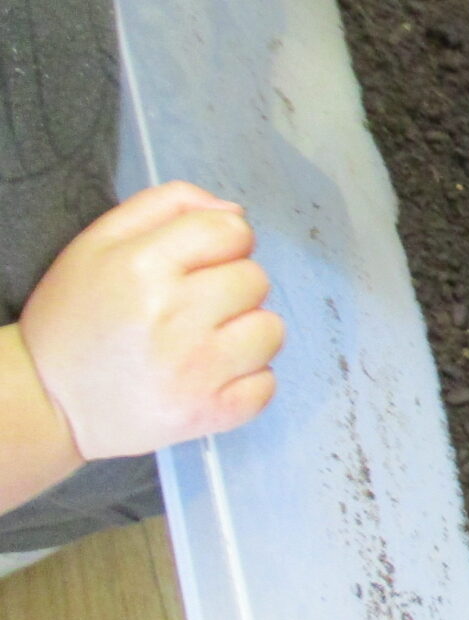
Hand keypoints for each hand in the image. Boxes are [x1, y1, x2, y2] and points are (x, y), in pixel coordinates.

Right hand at [19, 181, 282, 459]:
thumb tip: (236, 213)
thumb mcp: (100, 241)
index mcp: (142, 266)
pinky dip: (246, 381)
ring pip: (271, 330)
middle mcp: (172, 316)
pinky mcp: (209, 414)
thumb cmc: (78, 316)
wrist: (46, 401)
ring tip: (203, 343)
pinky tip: (208, 377)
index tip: (198, 264)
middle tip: (192, 309)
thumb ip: (170, 205)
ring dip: (246, 334)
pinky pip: (267, 385)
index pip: (233, 230)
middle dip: (231, 288)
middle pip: (256, 279)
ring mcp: (195, 370)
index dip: (223, 243)